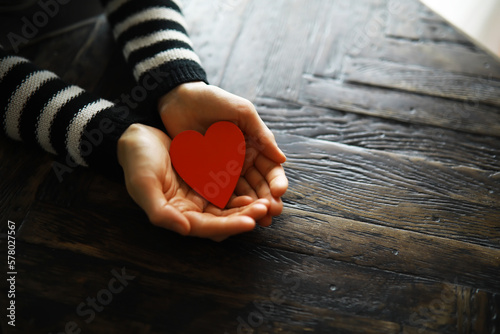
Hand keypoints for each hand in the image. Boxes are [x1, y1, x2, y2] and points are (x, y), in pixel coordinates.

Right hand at [117, 123, 270, 240]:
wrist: (138, 135)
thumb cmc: (136, 160)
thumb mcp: (143, 184)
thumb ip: (161, 212)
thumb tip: (185, 230)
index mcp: (176, 215)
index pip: (206, 227)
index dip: (228, 226)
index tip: (250, 223)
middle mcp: (190, 209)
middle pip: (222, 219)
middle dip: (245, 216)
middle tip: (266, 209)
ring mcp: (200, 194)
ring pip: (229, 205)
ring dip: (248, 205)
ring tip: (267, 200)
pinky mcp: (207, 178)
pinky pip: (229, 187)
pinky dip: (242, 188)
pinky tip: (257, 184)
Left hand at [158, 82, 287, 225]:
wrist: (180, 100)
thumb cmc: (214, 100)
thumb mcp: (243, 112)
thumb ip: (262, 134)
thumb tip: (282, 158)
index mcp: (254, 147)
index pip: (270, 169)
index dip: (276, 181)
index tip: (279, 191)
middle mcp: (242, 162)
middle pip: (258, 186)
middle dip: (267, 199)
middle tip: (272, 213)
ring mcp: (224, 171)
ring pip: (241, 193)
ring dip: (250, 207)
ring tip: (259, 220)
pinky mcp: (205, 176)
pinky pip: (218, 193)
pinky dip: (227, 205)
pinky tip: (233, 215)